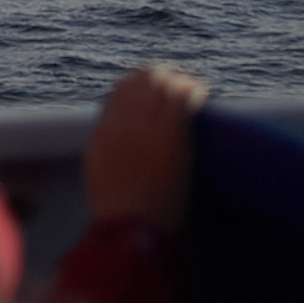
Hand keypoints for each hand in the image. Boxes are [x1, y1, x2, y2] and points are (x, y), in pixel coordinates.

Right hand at [85, 61, 206, 230]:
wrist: (131, 228)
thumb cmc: (116, 206)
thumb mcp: (99, 167)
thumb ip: (108, 141)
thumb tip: (118, 126)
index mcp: (104, 129)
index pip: (121, 89)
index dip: (139, 79)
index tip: (153, 80)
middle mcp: (123, 123)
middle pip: (142, 81)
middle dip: (162, 74)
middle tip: (178, 78)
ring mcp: (146, 129)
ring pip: (164, 86)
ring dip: (180, 79)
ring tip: (194, 83)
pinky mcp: (172, 139)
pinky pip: (183, 102)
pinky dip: (194, 91)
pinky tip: (204, 91)